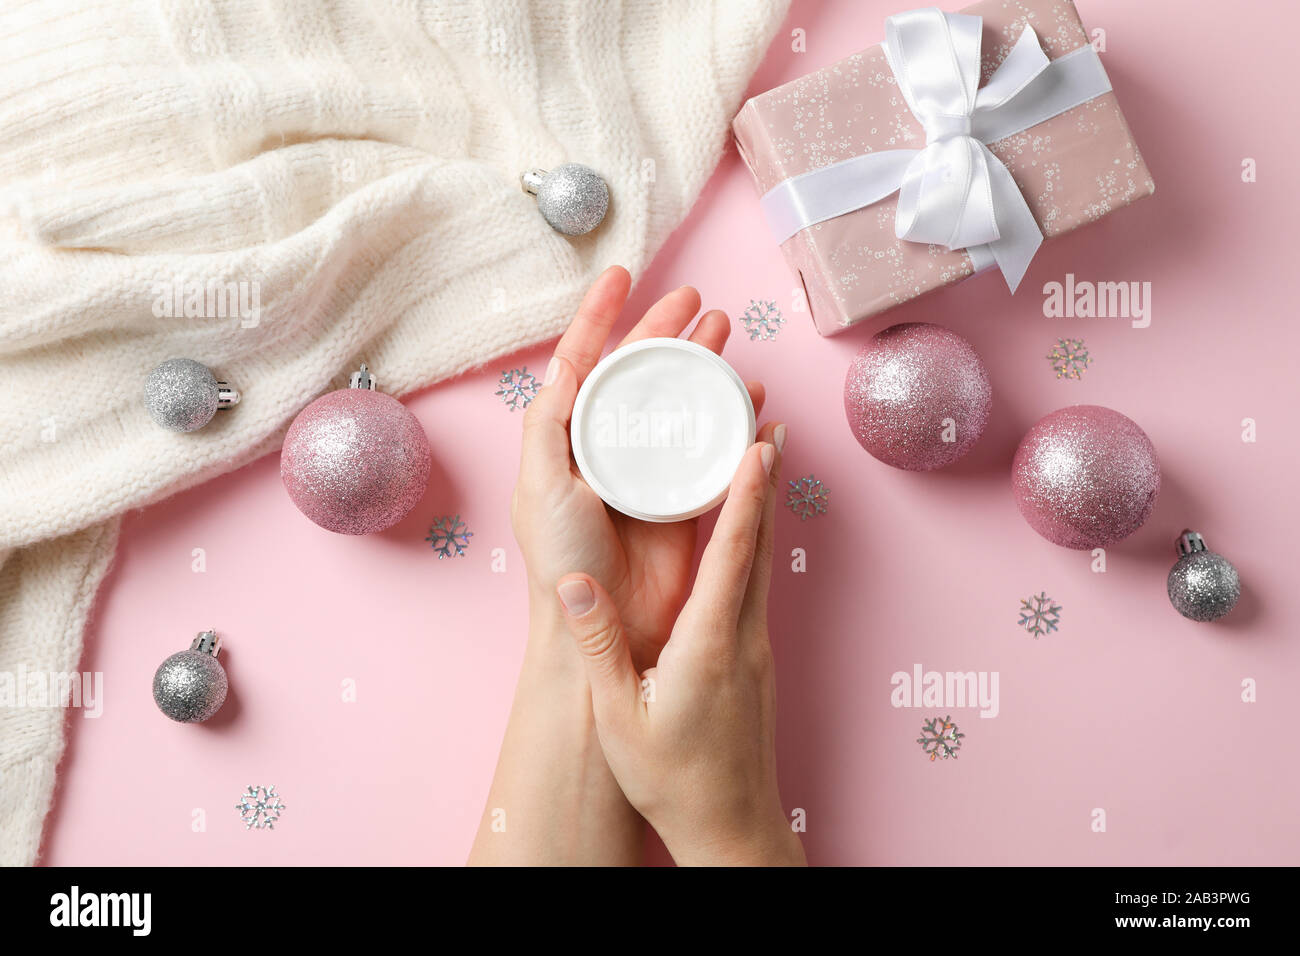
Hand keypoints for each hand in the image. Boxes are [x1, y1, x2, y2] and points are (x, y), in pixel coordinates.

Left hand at [512, 266, 764, 670]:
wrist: (605, 630)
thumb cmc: (561, 562)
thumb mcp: (539, 487)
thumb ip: (548, 425)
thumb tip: (563, 363)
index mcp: (567, 440)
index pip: (583, 362)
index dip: (600, 316)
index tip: (622, 276)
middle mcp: (608, 449)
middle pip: (639, 374)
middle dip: (664, 332)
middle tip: (697, 301)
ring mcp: (648, 471)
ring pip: (678, 403)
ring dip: (700, 367)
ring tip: (726, 336)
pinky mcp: (684, 498)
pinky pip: (710, 446)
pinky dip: (730, 420)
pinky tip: (749, 399)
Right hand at [555, 425, 805, 865]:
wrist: (731, 828)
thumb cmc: (674, 780)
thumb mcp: (621, 717)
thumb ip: (598, 647)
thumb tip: (574, 583)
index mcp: (710, 643)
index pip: (733, 552)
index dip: (747, 493)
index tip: (759, 442)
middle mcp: (744, 636)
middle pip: (760, 543)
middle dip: (764, 480)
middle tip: (768, 422)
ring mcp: (757, 648)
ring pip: (763, 563)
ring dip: (762, 508)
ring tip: (759, 459)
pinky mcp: (756, 661)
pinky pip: (758, 586)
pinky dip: (753, 544)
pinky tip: (742, 534)